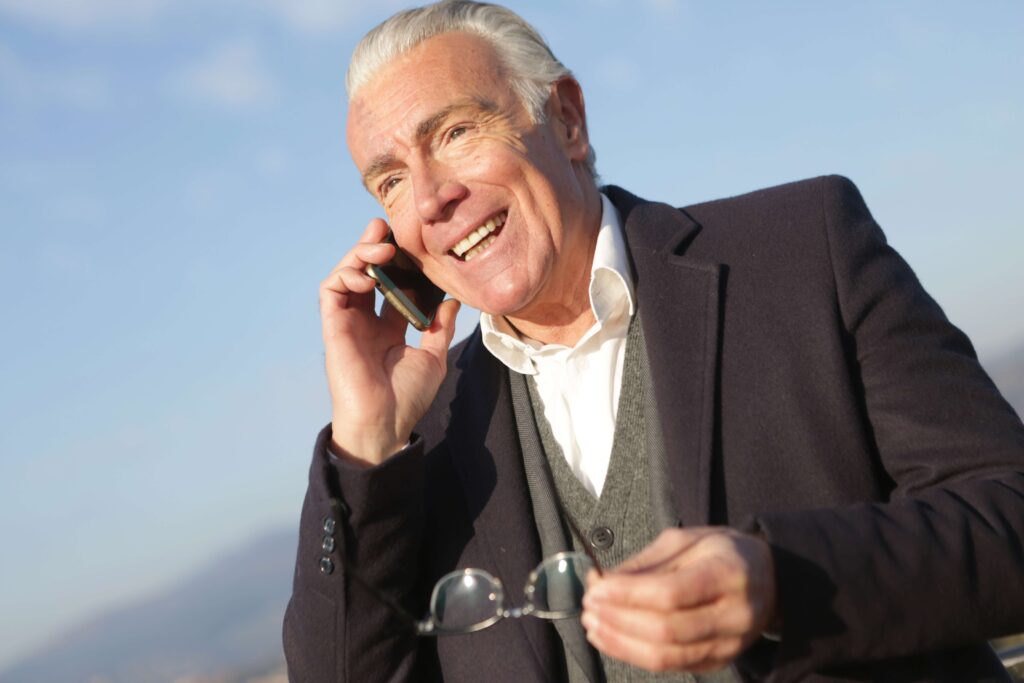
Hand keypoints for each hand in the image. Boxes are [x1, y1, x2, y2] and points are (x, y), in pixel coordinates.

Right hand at [319, 218, 459, 465]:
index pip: (390, 284)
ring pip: (346, 274)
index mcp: (387, 328)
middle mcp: (366, 321)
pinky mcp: (334, 327)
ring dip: (359, 254)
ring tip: (382, 247)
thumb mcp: (433, 358)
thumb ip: (440, 328)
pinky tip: (368, 274)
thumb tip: (452, 300)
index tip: (410, 241)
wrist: (386, 424)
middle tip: (387, 228)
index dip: (397, 261)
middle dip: (373, 246)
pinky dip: (346, 274)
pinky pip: (332, 290)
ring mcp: (348, 322)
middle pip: (365, 272)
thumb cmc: (407, 398)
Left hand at [581, 527, 776, 672]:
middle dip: (619, 620)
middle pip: (667, 629)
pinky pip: (671, 665)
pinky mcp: (719, 662)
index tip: (596, 589)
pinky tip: (611, 639)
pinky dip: (634, 654)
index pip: (672, 592)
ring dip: (621, 643)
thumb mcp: (687, 539)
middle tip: (589, 607)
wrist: (769, 578)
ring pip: (666, 655)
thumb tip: (601, 582)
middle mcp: (735, 614)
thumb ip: (645, 562)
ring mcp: (729, 644)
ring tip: (593, 626)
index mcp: (729, 573)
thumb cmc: (721, 553)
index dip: (628, 595)